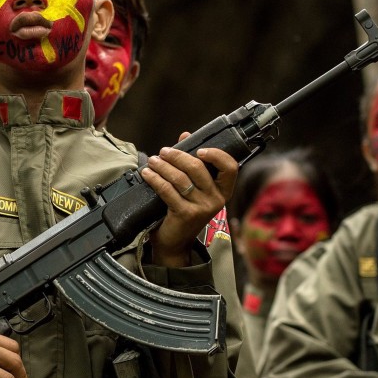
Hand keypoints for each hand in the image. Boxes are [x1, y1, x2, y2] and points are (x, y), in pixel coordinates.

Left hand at [142, 135, 237, 267]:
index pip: (230, 168)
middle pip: (198, 168)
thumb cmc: (184, 211)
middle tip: (164, 152)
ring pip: (180, 178)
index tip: (199, 149)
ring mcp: (201, 208)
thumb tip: (185, 135)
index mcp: (223, 191)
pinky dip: (155, 179)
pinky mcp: (185, 214)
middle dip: (177, 156)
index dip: (217, 155)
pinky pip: (167, 190)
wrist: (175, 242)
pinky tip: (147, 174)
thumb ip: (191, 162)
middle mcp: (216, 199)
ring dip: (162, 166)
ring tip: (152, 161)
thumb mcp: (193, 188)